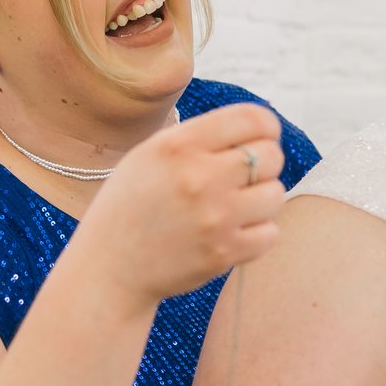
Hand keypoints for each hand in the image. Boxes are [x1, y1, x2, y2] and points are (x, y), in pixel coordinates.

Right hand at [76, 104, 286, 305]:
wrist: (110, 267)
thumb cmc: (133, 205)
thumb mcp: (150, 155)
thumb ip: (200, 138)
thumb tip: (261, 128)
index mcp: (178, 145)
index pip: (253, 118)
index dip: (266, 128)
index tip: (262, 139)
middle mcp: (198, 177)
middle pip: (272, 156)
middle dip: (264, 165)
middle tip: (242, 178)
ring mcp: (214, 217)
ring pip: (275, 194)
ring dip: (261, 200)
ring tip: (234, 207)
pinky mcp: (223, 253)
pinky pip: (270, 232)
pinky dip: (257, 233)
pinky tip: (232, 232)